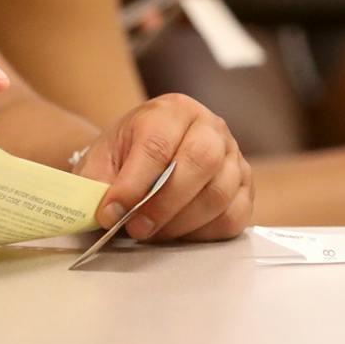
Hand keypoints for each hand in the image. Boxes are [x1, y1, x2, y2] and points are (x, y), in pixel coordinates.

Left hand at [75, 93, 253, 241]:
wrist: (143, 154)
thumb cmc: (125, 156)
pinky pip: (234, 216)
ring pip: (219, 193)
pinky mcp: (245, 186)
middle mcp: (209, 126)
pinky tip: (180, 232)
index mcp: (172, 110)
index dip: (134, 184)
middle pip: (201, 161)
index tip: (111, 213)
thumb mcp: (102, 160)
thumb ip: (99, 183)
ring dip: (182, 222)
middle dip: (164, 204)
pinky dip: (205, 232)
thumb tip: (108, 213)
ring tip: (154, 232)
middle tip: (137, 228)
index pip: (158, 144)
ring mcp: (233, 155)